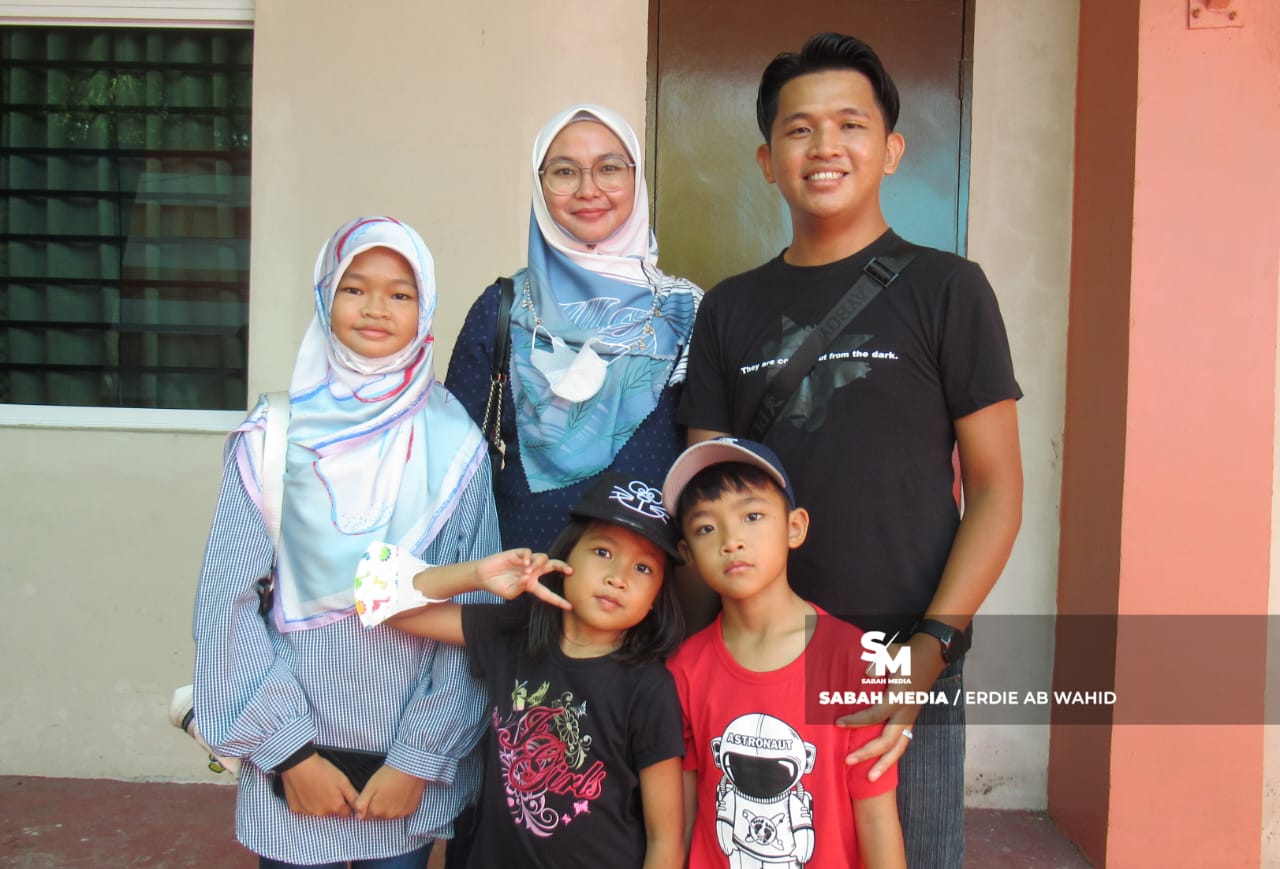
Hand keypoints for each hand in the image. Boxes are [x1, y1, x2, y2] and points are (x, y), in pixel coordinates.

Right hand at [280, 753, 356, 816]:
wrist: (300, 765)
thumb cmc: (323, 771)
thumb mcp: (344, 781)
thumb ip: (353, 796)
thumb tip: (360, 808)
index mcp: (335, 807)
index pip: (346, 813)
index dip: (346, 803)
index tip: (341, 794)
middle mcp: (321, 813)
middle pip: (331, 812)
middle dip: (331, 802)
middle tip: (327, 787)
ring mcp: (307, 812)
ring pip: (317, 810)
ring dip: (319, 802)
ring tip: (316, 786)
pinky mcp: (296, 808)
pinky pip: (304, 808)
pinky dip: (306, 801)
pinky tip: (306, 789)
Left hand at [353, 765, 427, 819]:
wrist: (410, 768)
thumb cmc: (388, 775)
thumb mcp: (370, 786)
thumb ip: (361, 803)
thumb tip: (358, 816)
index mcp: (376, 811)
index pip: (366, 816)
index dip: (367, 805)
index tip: (372, 795)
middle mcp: (388, 816)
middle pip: (378, 815)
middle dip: (378, 806)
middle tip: (382, 791)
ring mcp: (400, 814)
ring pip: (390, 813)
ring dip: (389, 806)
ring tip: (392, 791)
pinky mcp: (410, 810)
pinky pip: (401, 811)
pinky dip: (400, 805)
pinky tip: (401, 794)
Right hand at [476, 549, 572, 608]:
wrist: (483, 576)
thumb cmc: (497, 587)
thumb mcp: (509, 594)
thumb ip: (520, 589)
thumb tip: (528, 578)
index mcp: (531, 585)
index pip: (548, 593)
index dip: (558, 600)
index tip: (569, 606)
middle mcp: (532, 572)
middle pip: (552, 566)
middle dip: (562, 567)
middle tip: (570, 571)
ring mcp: (526, 562)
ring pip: (543, 558)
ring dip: (538, 564)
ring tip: (527, 571)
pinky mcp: (518, 554)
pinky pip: (529, 552)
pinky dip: (528, 557)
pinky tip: (523, 563)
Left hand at [837, 634, 944, 781]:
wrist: (932, 655)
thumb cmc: (908, 654)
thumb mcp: (892, 653)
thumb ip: (878, 663)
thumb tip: (866, 673)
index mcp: (900, 697)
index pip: (876, 715)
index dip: (856, 721)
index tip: (837, 723)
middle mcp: (906, 712)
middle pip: (888, 740)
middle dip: (868, 753)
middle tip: (848, 761)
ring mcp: (911, 718)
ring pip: (899, 748)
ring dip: (884, 764)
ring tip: (871, 779)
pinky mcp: (911, 720)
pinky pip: (902, 743)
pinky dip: (892, 756)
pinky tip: (881, 765)